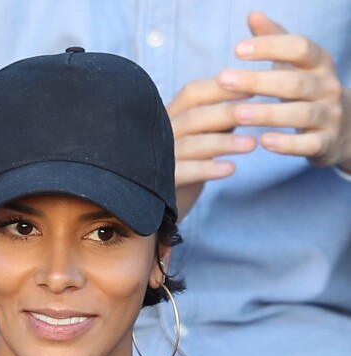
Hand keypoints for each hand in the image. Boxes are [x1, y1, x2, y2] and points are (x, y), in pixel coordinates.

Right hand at [167, 79, 256, 218]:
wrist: (159, 205)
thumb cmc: (186, 164)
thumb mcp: (201, 137)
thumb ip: (219, 120)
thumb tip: (252, 97)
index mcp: (171, 116)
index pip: (193, 93)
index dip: (221, 88)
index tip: (253, 86)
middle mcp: (162, 134)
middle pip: (193, 116)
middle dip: (226, 113)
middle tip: (259, 113)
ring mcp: (160, 159)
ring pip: (192, 144)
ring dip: (224, 142)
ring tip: (252, 144)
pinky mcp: (164, 182)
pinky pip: (186, 173)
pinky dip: (208, 169)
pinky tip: (231, 169)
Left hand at [218, 11, 350, 172]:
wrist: (343, 128)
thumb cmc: (308, 91)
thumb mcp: (296, 65)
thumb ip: (276, 40)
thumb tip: (252, 14)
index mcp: (319, 63)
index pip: (299, 47)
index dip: (269, 47)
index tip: (237, 50)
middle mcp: (327, 87)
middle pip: (294, 82)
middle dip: (258, 81)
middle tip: (223, 79)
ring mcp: (329, 116)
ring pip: (300, 114)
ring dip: (267, 114)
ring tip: (237, 114)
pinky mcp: (325, 142)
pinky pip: (307, 144)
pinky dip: (287, 144)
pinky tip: (264, 142)